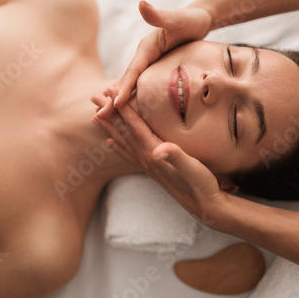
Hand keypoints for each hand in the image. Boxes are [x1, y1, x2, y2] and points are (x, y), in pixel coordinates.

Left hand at [91, 89, 227, 221]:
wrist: (204, 207)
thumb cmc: (200, 184)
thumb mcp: (191, 167)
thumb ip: (175, 156)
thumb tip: (159, 150)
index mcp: (153, 152)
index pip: (133, 125)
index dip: (121, 107)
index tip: (109, 90)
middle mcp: (146, 158)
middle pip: (122, 131)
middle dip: (108, 114)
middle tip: (93, 97)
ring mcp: (147, 165)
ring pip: (123, 141)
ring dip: (109, 128)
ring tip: (95, 117)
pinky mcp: (152, 170)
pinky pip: (130, 154)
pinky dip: (119, 147)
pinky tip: (111, 143)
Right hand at [98, 0, 212, 118]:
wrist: (199, 18)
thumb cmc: (191, 19)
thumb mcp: (176, 18)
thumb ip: (159, 15)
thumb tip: (141, 4)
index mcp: (146, 48)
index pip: (133, 71)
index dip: (124, 88)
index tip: (116, 104)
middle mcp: (144, 57)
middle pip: (126, 81)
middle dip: (112, 100)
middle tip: (98, 117)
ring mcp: (148, 64)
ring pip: (131, 86)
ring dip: (118, 101)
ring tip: (106, 118)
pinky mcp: (154, 69)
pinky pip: (141, 87)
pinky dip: (132, 98)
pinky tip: (128, 111)